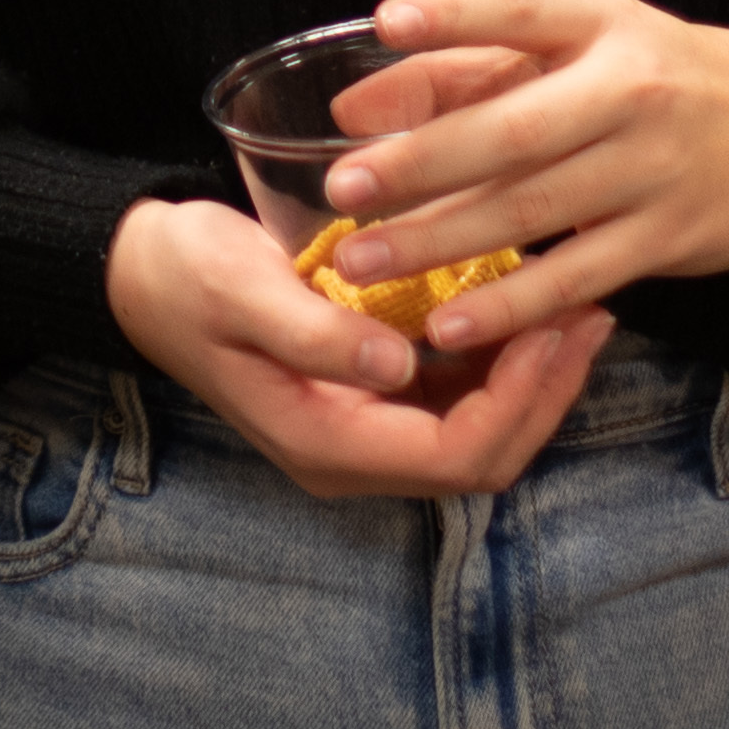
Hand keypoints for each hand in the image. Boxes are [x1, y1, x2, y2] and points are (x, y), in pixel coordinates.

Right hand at [103, 195, 610, 499]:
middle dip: (545, 394)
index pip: (454, 454)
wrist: (138, 270)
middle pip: (482, 458)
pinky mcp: (368, 396)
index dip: (517, 399)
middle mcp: (352, 454)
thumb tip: (398, 367)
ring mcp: (362, 430)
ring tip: (577, 308)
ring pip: (479, 434)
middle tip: (590, 314)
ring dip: (534, 381)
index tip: (550, 325)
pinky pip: (457, 401)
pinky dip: (501, 363)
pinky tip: (524, 306)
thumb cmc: (185, 274)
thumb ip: (317, 335)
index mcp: (324, 444)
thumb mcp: (240, 291)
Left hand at [311, 0, 728, 348]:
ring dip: (439, 240)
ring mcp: (651, 168)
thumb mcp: (580, 47)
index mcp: (603, 21)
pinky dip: (508, 306)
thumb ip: (464, 67)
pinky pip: (574, 278)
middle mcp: (630, 89)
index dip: (455, 11)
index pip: (523, 5)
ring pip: (530, 209)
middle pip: (512, 127)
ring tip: (360, 262)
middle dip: (420, 160)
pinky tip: (448, 323)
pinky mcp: (666, 238)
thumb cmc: (658, 80)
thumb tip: (353, 106)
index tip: (385, 22)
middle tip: (343, 187)